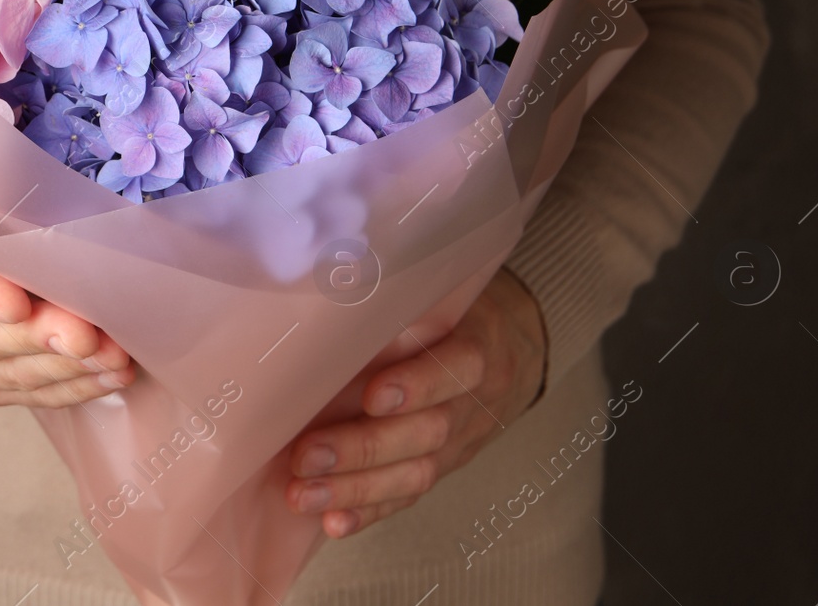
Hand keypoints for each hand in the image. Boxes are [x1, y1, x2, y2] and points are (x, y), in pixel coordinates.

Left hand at [285, 268, 546, 537]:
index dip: (419, 385)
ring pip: (414, 474)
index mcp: (477, 345)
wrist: (514, 347)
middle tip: (306, 455)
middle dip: (363, 448)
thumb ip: (398, 302)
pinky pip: (408, 498)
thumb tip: (321, 299)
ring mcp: (458, 442)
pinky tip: (333, 523)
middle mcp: (471, 401)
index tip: (373, 396)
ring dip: (355, 490)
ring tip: (303, 493)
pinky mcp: (442, 469)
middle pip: (426, 433)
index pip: (458, 368)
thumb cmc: (455, 312)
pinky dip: (370, 513)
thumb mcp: (442, 294)